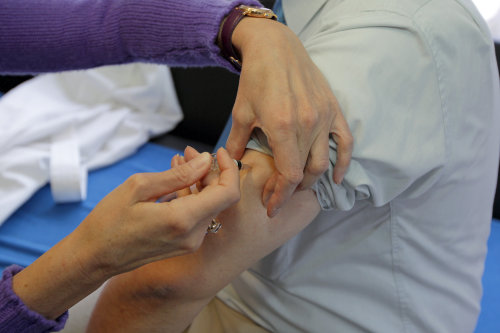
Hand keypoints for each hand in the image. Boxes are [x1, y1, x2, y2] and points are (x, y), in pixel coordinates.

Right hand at [76, 149, 239, 274]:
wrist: (93, 258)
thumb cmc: (109, 222)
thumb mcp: (139, 187)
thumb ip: (179, 174)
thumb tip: (206, 160)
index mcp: (183, 220)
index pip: (228, 193)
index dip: (229, 168)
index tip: (217, 153)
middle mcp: (193, 235)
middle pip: (219, 197)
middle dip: (209, 171)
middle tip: (188, 153)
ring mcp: (190, 243)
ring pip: (209, 205)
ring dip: (199, 182)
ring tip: (178, 162)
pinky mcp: (184, 244)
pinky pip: (198, 215)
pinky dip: (191, 195)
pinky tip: (174, 181)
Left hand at [226, 18, 352, 216]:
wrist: (276, 47)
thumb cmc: (255, 78)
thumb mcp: (241, 112)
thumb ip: (236, 143)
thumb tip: (230, 166)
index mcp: (283, 127)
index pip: (289, 175)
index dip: (280, 196)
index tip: (271, 206)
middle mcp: (308, 125)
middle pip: (305, 172)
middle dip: (290, 191)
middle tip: (278, 196)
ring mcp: (324, 117)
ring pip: (324, 162)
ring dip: (311, 180)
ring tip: (298, 187)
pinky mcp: (333, 110)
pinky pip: (345, 143)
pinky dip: (343, 163)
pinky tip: (336, 177)